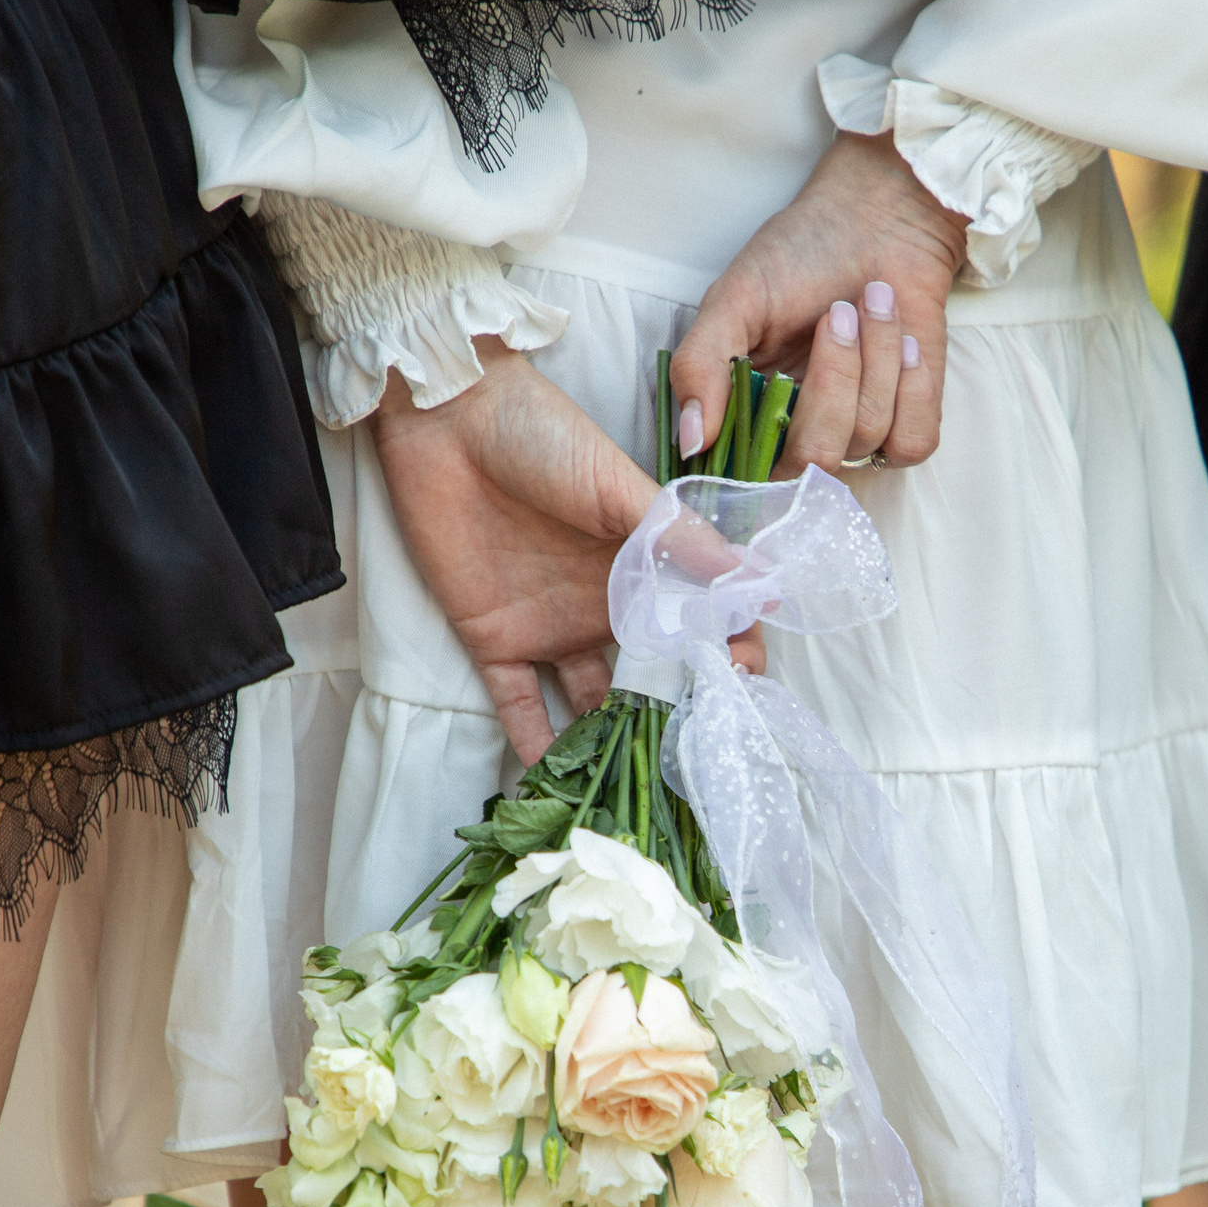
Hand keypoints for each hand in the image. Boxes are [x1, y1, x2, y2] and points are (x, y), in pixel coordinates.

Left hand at [375, 342, 764, 760]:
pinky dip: (535, 747)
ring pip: (591, 703)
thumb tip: (761, 583)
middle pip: (650, 676)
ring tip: (636, 786)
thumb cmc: (541, 436)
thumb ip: (680, 541)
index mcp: (642, 568)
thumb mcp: (619, 487)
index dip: (726, 657)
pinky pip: (519, 706)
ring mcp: (551, 629)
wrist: (446, 420)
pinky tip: (556, 785)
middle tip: (697, 755)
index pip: (698, 624)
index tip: (744, 684)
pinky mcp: (494, 641)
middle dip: (676, 715)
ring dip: (611, 743)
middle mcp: (604, 607)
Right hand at [672, 132, 966, 476]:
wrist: (878, 222)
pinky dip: (913, 388)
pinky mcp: (909, 427)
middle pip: (814, 461)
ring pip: (867, 438)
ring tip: (871, 303)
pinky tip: (905, 342)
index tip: (774, 388)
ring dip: (877, 360)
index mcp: (743, 416)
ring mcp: (855, 437)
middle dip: (833, 379)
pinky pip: (913, 441)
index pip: (742, 478)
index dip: (756, 456)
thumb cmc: (798, 255)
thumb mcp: (732, 301)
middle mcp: (796, 437)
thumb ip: (701, 367)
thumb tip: (690, 440)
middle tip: (836, 312)